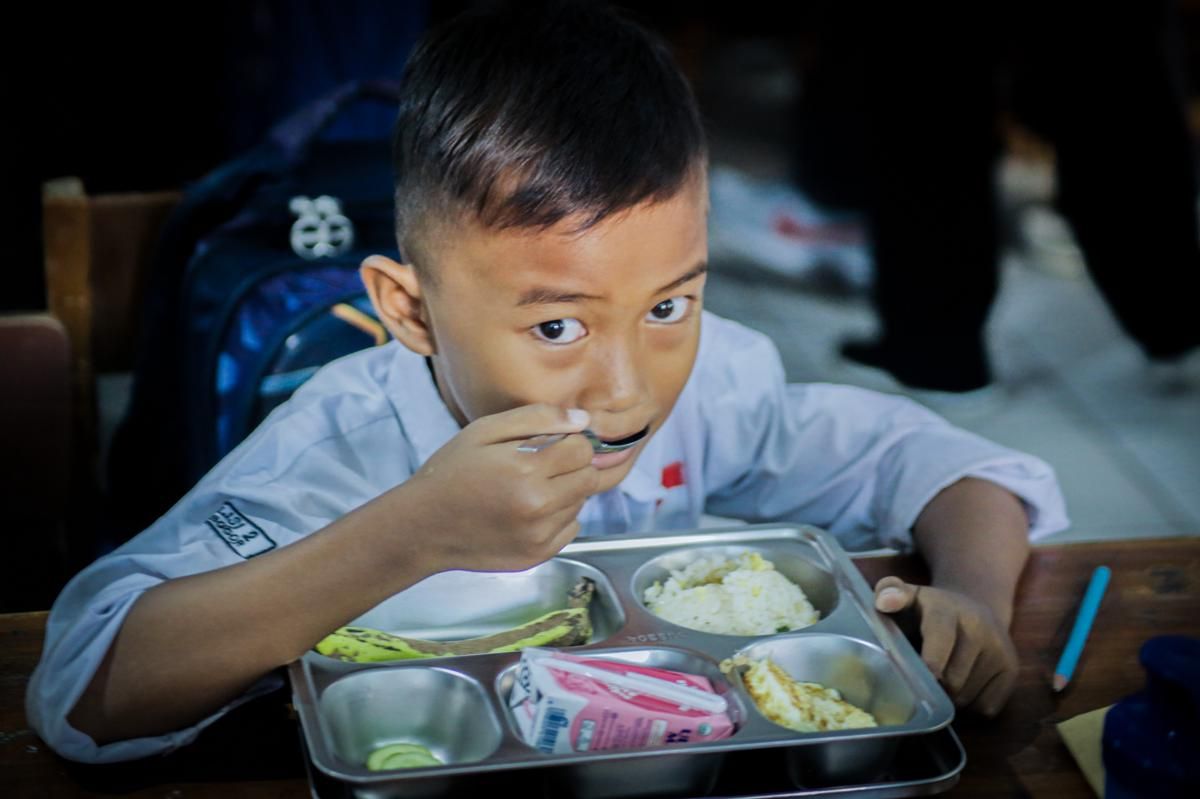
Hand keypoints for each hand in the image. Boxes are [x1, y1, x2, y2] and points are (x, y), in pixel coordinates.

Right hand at [397, 404, 599, 573]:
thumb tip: (582, 419)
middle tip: (542, 465)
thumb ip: (537, 418)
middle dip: (573, 466)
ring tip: (529, 488)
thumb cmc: (451, 473)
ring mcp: (540, 535)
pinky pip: (571, 528)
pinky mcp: (538, 555)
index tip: (551, 444)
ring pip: (581, 503)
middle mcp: (538, 506)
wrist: (423, 526)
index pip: (583, 449)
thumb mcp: (484, 431)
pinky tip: (528, 511)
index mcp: (526, 470)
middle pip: (589, 477)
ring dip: (566, 491)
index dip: (570, 441)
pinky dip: (558, 517)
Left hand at [873, 576, 1017, 716]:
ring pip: (968, 697)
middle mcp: (979, 627)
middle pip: (953, 680)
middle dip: (935, 687)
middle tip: (925, 678)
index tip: (923, 678)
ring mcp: (999, 649)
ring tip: (945, 677)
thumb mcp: (907, 595)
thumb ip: (889, 592)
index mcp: (947, 609)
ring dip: (951, 698)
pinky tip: (964, 684)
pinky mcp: (1011, 670)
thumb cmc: (928, 609)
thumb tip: (885, 602)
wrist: (976, 604)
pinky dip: (971, 705)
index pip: (941, 638)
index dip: (931, 663)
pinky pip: (987, 707)